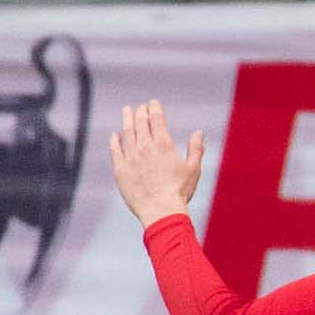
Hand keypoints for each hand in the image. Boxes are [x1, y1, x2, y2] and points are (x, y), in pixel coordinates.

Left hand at [107, 101, 203, 225]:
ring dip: (127, 119)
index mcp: (164, 145)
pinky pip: (115, 149)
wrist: (161, 210)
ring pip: (127, 132)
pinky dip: (115, 139)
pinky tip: (115, 134)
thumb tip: (198, 133)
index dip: (155, 108)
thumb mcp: (194, 169)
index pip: (157, 119)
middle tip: (141, 106)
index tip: (153, 103)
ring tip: (127, 111)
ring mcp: (131, 157)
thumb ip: (196, 149)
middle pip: (140, 122)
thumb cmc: (180, 192)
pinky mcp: (120, 168)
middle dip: (141, 111)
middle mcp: (145, 147)